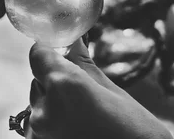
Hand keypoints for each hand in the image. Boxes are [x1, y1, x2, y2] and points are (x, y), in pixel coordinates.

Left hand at [26, 40, 172, 138]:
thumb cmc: (135, 132)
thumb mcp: (114, 92)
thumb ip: (84, 66)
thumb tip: (73, 43)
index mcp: (63, 85)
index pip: (38, 54)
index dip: (50, 51)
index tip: (61, 52)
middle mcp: (44, 108)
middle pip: (39, 80)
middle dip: (55, 79)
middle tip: (83, 90)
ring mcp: (39, 131)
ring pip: (38, 104)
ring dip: (53, 103)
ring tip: (84, 115)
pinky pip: (38, 125)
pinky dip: (52, 122)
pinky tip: (77, 128)